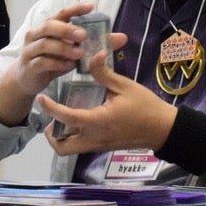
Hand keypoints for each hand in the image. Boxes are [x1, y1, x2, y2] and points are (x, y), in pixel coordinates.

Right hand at [0, 3, 127, 126]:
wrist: (28, 79)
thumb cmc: (52, 59)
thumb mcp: (73, 49)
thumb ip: (95, 43)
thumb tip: (122, 38)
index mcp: (48, 26)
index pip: (62, 13)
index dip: (75, 9)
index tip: (91, 6)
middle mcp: (36, 34)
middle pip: (49, 25)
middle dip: (67, 29)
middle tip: (84, 35)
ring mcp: (30, 50)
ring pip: (45, 44)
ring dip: (64, 48)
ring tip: (80, 53)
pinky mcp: (29, 66)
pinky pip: (42, 62)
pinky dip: (57, 63)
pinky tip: (69, 66)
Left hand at [37, 51, 176, 155]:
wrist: (163, 128)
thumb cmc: (146, 106)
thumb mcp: (125, 86)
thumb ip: (104, 73)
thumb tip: (92, 54)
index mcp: (99, 121)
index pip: (68, 118)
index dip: (52, 109)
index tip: (42, 98)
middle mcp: (95, 138)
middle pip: (62, 147)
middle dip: (52, 135)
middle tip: (51, 117)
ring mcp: (99, 145)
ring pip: (70, 150)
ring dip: (61, 138)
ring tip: (64, 118)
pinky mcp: (104, 147)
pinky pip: (82, 146)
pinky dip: (74, 137)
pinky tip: (80, 118)